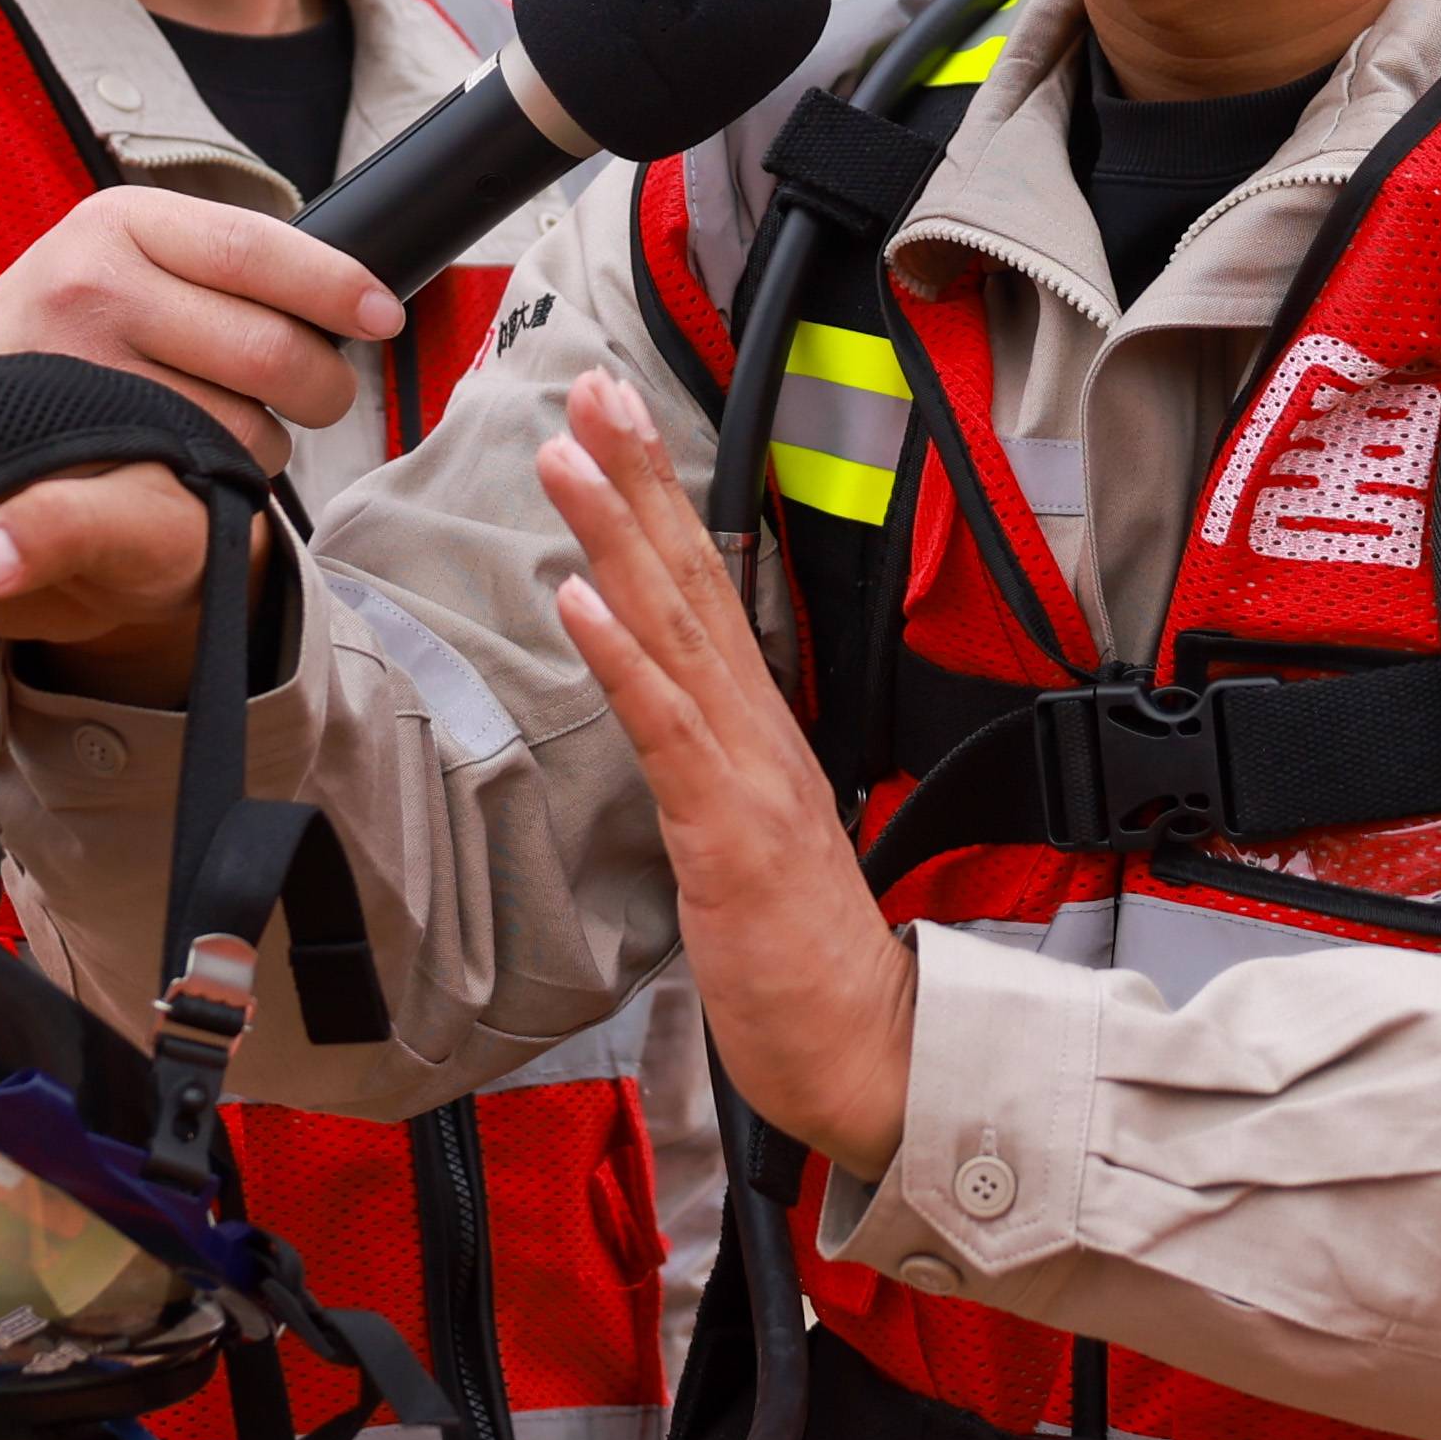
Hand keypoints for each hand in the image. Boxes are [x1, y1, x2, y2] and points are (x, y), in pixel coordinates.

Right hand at [0, 184, 396, 441]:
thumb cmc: (70, 315)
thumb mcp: (130, 250)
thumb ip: (223, 262)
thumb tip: (355, 293)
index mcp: (125, 221)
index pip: (258, 248)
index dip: (336, 286)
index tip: (385, 313)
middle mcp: (96, 282)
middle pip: (267, 348)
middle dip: (321, 384)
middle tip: (321, 393)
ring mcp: (81, 367)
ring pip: (242, 425)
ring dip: (267, 441)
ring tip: (236, 423)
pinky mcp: (74, 443)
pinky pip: (196, 471)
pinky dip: (223, 474)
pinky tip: (200, 455)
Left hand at [537, 365, 917, 1176]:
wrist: (872, 1052)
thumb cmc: (805, 964)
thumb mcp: (748, 845)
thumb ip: (712, 774)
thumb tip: (666, 720)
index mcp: (759, 732)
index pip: (704, 593)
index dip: (656, 502)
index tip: (613, 423)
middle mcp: (758, 733)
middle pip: (693, 580)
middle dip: (637, 477)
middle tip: (591, 386)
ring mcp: (748, 776)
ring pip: (676, 632)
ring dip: (616, 537)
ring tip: (568, 456)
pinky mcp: (730, 833)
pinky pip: (668, 732)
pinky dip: (622, 659)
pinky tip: (579, 599)